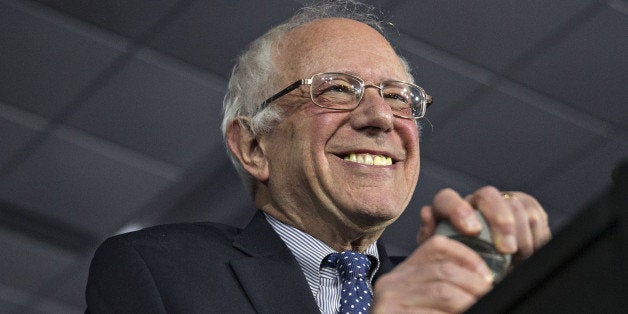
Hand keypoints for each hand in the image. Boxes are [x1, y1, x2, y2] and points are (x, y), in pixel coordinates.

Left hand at [371, 186, 550, 312]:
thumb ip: (430, 238)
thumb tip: (427, 216)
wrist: (488, 273)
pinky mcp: (527, 208)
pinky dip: (535, 237)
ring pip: (515, 205)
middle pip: (488, 195)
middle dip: (500, 221)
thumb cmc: (461, 264)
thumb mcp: (441, 256)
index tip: (472, 232)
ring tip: (515, 259)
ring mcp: (501, 202)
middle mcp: (475, 202)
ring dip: (519, 235)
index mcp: (449, 211)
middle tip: (506, 249)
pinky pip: (535, 215)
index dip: (458, 210)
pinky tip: (527, 253)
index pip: (447, 199)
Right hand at [372, 235, 493, 312]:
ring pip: (444, 292)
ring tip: (483, 308)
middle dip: (475, 284)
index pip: (436, 246)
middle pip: (444, 269)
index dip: (467, 255)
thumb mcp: (420, 301)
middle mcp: (392, 282)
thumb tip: (483, 281)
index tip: (486, 275)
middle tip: (490, 296)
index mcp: (402, 273)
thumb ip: (441, 288)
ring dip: (469, 301)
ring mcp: (390, 301)